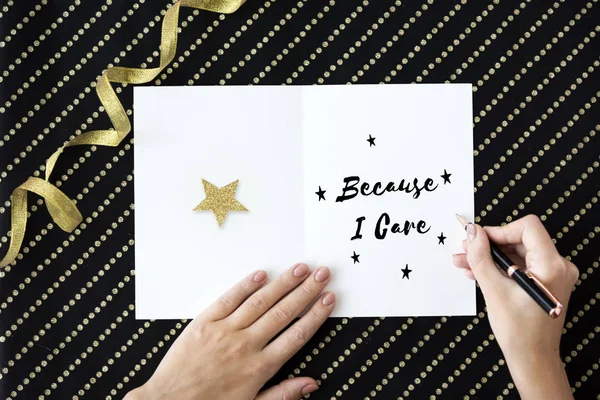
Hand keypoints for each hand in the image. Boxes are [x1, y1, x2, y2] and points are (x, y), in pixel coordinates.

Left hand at [124, 264, 334, 399]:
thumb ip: (283, 393)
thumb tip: (312, 383)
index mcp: (260, 367)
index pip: (297, 334)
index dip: (316, 314)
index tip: (329, 298)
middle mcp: (246, 345)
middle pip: (284, 312)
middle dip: (306, 291)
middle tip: (322, 274)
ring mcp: (226, 331)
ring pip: (261, 302)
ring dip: (283, 283)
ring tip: (300, 269)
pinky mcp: (205, 322)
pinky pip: (229, 299)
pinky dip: (246, 285)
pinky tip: (261, 274)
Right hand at [452, 215, 577, 399]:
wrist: (532, 359)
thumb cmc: (519, 331)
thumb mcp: (494, 290)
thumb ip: (481, 257)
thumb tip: (472, 232)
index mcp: (551, 265)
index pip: (527, 227)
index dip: (499, 230)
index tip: (477, 239)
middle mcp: (558, 266)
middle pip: (520, 239)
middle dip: (489, 244)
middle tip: (465, 249)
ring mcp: (553, 274)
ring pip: (517, 252)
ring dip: (490, 256)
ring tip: (464, 262)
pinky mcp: (545, 281)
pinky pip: (520, 265)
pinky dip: (499, 267)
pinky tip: (477, 272)